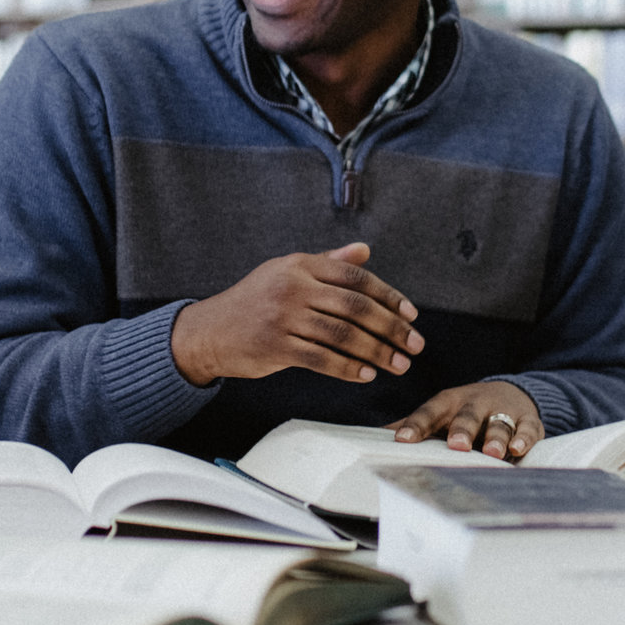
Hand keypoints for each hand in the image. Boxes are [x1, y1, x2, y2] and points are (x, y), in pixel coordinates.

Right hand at [169, 242, 423, 385]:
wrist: (209, 331)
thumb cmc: (255, 301)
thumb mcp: (287, 272)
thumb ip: (327, 263)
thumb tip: (364, 250)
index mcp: (300, 265)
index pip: (355, 277)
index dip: (389, 296)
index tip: (411, 315)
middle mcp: (292, 286)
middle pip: (355, 307)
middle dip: (391, 328)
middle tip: (414, 345)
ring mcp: (282, 317)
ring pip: (342, 335)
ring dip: (376, 352)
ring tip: (398, 365)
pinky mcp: (274, 346)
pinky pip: (321, 359)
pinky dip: (347, 368)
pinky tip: (366, 375)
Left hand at [394, 380, 542, 460]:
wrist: (511, 393)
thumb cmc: (466, 410)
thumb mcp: (440, 413)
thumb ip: (413, 425)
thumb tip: (375, 438)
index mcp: (449, 403)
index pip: (430, 412)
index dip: (416, 426)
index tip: (402, 440)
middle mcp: (475, 404)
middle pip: (467, 415)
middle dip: (462, 429)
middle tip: (456, 444)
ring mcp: (503, 411)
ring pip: (499, 423)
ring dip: (496, 437)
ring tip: (492, 452)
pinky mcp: (528, 420)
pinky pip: (527, 428)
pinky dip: (524, 438)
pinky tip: (518, 448)